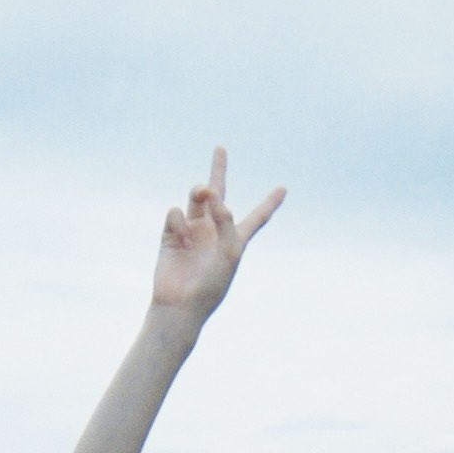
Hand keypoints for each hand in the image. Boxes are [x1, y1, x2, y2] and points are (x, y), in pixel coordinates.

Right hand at [152, 147, 284, 321]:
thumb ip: (227, 220)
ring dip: (201, 190)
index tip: (283, 189)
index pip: (256, 218)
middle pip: (218, 195)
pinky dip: (179, 223)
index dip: (269, 204)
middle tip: (221, 148)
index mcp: (235, 239)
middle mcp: (214, 231)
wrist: (180, 304)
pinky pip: (175, 214)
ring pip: (196, 197)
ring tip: (204, 192)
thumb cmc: (211, 283)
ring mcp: (191, 231)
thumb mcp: (230, 251)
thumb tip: (213, 195)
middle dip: (218, 171)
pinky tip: (181, 239)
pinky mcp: (171, 235)